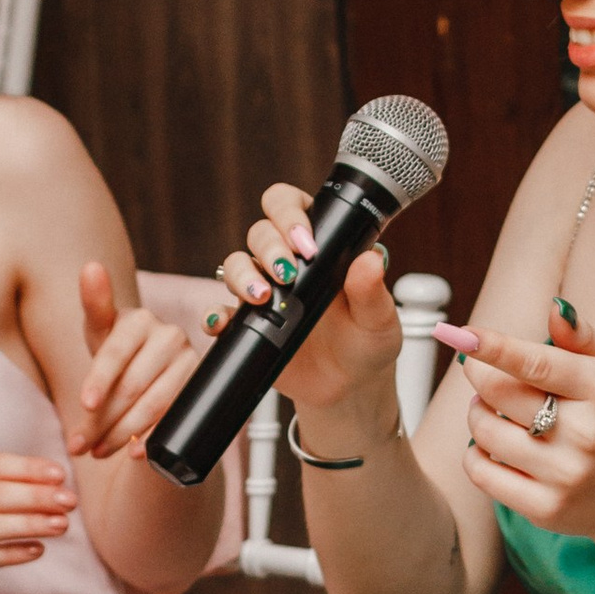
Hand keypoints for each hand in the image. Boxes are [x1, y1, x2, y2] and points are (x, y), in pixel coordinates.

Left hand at [70, 261, 199, 459]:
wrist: (146, 374)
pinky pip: (176, 418)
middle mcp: (171, 336)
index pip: (116, 351)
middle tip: (81, 445)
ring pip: (153, 404)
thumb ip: (94, 302)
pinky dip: (152, 440)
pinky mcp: (201, 388)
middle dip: (102, 420)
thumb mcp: (100, 331)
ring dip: (122, 434)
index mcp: (141, 320)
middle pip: (133, 385)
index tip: (84, 405)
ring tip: (98, 452)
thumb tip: (91, 266)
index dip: (99, 379)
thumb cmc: (117, 352)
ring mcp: (190, 363)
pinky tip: (135, 454)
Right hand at [215, 178, 400, 424]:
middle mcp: (287, 261)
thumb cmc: (368, 342)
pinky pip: (220, 312)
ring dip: (241, 276)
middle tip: (287, 272)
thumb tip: (372, 260)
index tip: (305, 244)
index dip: (289, 214)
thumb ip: (373, 291)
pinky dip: (215, 315)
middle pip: (259, 232)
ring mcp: (264, 291)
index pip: (291, 206)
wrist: (350, 387)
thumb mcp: (379, 319)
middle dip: (268, 247)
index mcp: (319, 245)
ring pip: (234, 264)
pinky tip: (222, 323)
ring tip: (261, 297)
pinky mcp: (247, 324)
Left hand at [439, 307, 594, 546]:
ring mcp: (564, 473)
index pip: (535, 362)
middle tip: (484, 373)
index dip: (493, 346)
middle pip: (498, 393)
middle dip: (479, 375)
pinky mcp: (544, 508)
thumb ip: (581, 337)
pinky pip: (481, 472)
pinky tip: (494, 448)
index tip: (461, 333)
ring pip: (483, 431)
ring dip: (477, 415)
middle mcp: (584, 431)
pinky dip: (475, 455)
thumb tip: (554, 308)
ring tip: (495, 413)